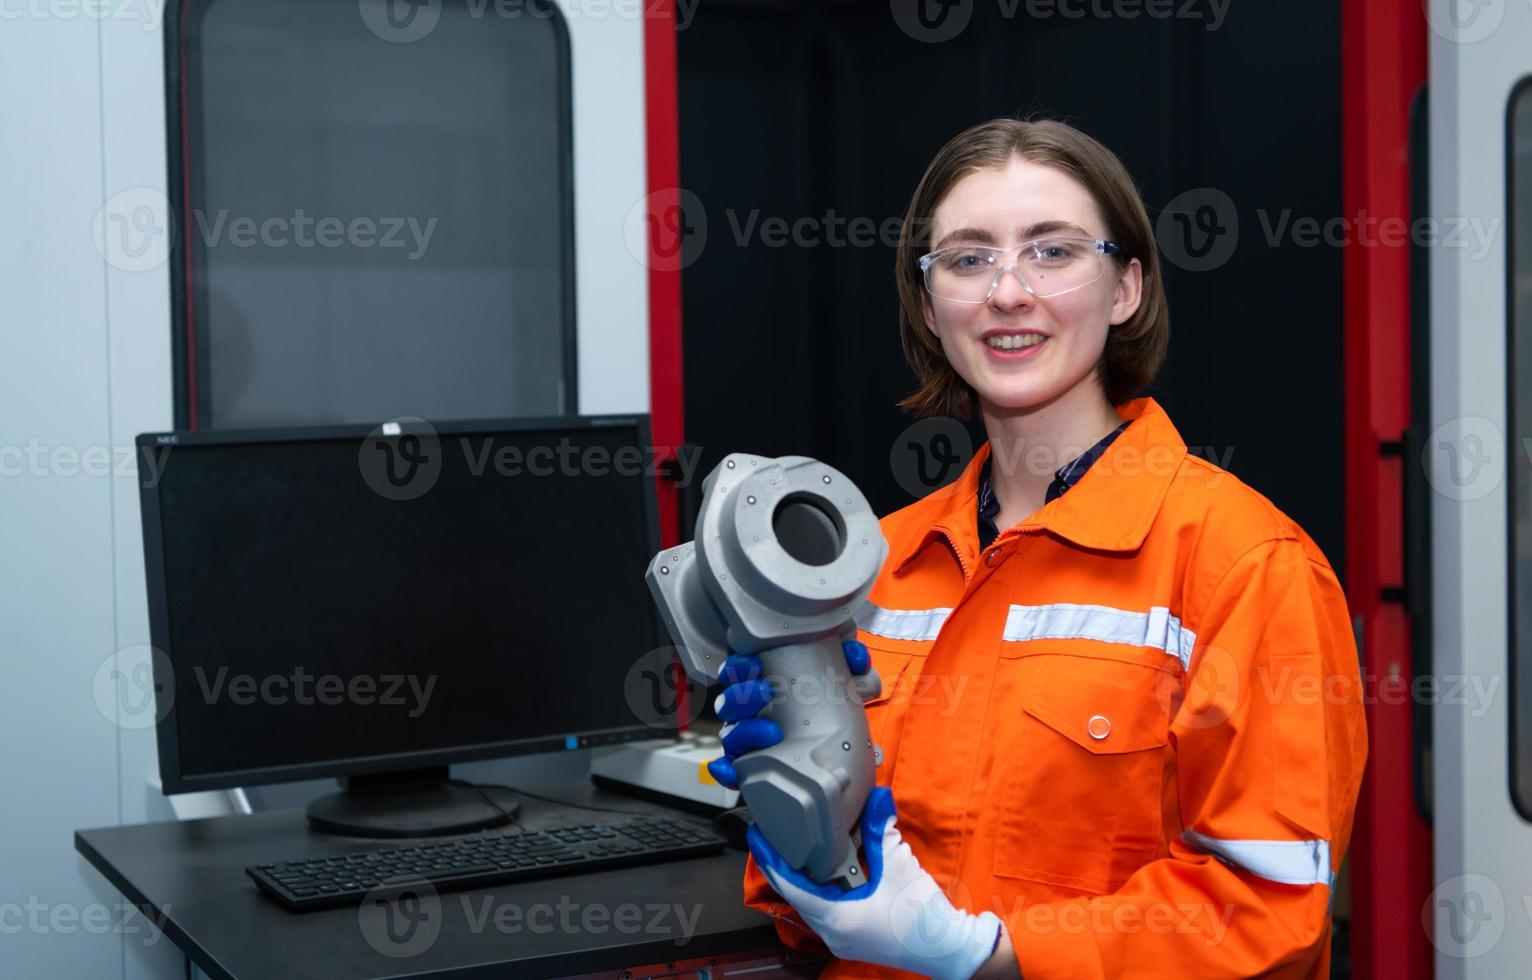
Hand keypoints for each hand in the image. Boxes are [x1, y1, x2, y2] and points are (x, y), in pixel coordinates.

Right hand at [705, 639, 872, 789]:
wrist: (841, 743)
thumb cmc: (829, 703)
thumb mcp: (842, 678)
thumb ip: (850, 664)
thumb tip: (857, 661)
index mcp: (761, 683)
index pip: (737, 671)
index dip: (739, 666)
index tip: (755, 662)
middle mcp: (749, 712)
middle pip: (729, 701)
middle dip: (743, 695)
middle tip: (766, 691)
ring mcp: (748, 740)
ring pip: (731, 734)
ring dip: (745, 731)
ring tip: (772, 732)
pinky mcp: (752, 768)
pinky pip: (732, 770)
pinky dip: (727, 771)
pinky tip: (730, 771)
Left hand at [748, 786, 1002, 979]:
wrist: (949, 950)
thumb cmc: (923, 917)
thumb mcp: (899, 866)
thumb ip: (882, 829)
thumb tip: (877, 795)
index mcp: (836, 918)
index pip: (789, 885)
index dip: (771, 858)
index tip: (757, 834)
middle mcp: (832, 932)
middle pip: (795, 893)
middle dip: (783, 863)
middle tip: (773, 832)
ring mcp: (841, 937)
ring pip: (810, 901)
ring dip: (802, 875)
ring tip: (792, 844)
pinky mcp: (852, 935)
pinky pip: (825, 907)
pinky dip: (820, 885)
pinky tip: (823, 865)